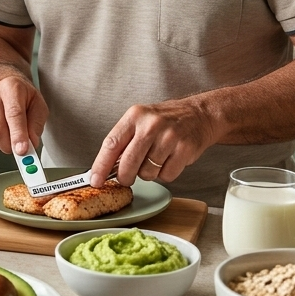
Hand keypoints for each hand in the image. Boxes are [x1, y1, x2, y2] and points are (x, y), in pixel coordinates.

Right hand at [0, 72, 46, 155]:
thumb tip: (30, 143)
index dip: (18, 135)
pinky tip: (0, 129)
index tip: (22, 151)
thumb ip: (36, 125)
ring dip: (3, 143)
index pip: (14, 114)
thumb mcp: (38, 105)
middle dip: (10, 145)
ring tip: (10, 130)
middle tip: (20, 148)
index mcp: (11, 88)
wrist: (2, 84)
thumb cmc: (22, 95)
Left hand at [90, 100, 218, 186]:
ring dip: (149, 173)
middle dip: (125, 177)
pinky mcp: (185, 149)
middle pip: (128, 163)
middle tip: (127, 178)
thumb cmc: (165, 121)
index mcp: (135, 116)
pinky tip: (170, 160)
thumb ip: (124, 142)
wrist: (199, 115)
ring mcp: (169, 136)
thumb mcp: (140, 121)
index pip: (111, 144)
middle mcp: (151, 124)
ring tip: (156, 159)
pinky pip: (167, 176)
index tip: (94, 180)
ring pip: (148, 173)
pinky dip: (166, 174)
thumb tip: (104, 169)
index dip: (100, 165)